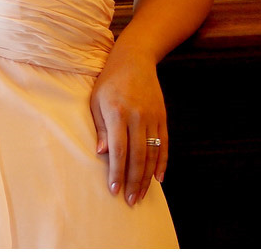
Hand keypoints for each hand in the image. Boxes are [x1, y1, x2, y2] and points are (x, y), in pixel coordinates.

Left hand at [90, 46, 168, 206]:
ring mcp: (153, 118)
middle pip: (138, 156)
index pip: (119, 149)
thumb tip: (102, 153)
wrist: (134, 61)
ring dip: (147, 177)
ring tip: (141, 194)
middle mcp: (138, 117)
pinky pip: (164, 144)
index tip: (114, 190)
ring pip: (153, 153)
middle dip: (134, 181)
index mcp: (117, 113)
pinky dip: (162, 162)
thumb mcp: (96, 101)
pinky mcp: (163, 117)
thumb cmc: (108, 82)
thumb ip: (100, 128)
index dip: (117, 172)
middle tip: (130, 200)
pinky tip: (159, 178)